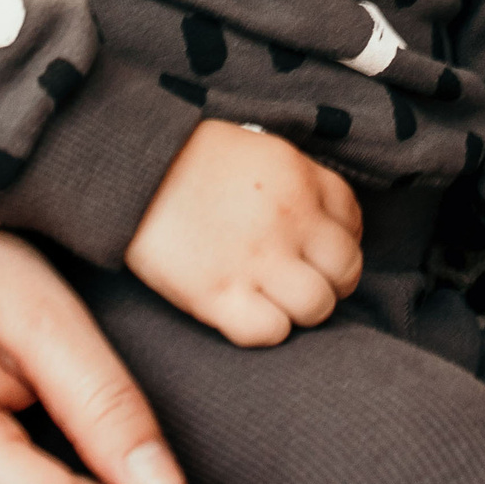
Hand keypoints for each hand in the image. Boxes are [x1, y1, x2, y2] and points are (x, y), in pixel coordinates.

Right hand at [126, 121, 364, 345]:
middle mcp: (289, 220)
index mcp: (301, 179)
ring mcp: (257, 260)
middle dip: (332, 282)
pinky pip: (269, 332)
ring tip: (276, 300)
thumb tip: (327, 221)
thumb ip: (301, 182)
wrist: (131, 169)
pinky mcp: (218, 294)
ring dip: (302, 310)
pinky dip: (265, 329)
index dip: (341, 243)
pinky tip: (247, 313)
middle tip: (304, 282)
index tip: (320, 251)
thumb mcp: (262, 152)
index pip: (353, 222)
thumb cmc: (193, 159)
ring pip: (317, 307)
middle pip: (346, 271)